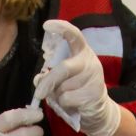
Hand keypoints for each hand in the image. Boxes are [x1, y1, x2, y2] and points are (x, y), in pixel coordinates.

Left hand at [39, 20, 121, 135]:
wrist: (98, 110)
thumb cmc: (77, 91)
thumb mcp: (63, 79)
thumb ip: (50, 76)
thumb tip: (38, 80)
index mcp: (81, 52)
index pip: (74, 35)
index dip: (61, 28)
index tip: (46, 25)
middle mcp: (89, 61)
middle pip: (64, 68)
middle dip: (49, 82)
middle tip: (39, 93)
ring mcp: (94, 77)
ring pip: (64, 88)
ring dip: (58, 96)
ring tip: (67, 97)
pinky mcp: (93, 94)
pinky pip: (68, 99)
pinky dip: (64, 105)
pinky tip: (72, 105)